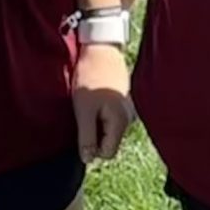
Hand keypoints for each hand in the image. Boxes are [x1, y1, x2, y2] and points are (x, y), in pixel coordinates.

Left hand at [73, 42, 135, 161]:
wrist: (101, 49)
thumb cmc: (91, 78)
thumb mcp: (84, 111)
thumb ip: (87, 137)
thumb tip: (87, 160)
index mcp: (121, 123)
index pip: (107, 153)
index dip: (91, 148)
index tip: (81, 130)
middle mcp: (129, 119)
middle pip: (109, 142)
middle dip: (94, 136)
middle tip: (83, 116)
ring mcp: (128, 110)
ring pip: (109, 130)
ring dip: (96, 124)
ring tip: (88, 106)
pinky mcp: (123, 102)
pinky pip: (111, 119)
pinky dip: (100, 115)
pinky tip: (94, 101)